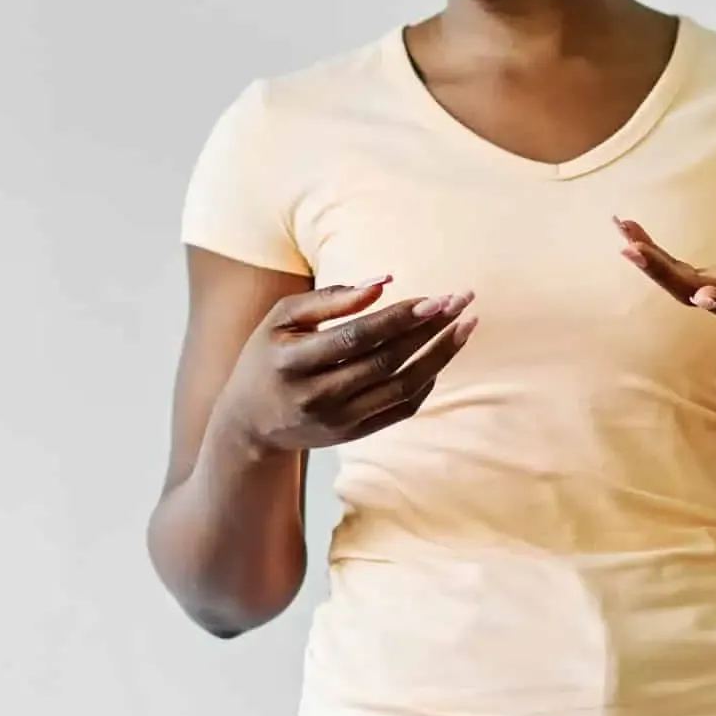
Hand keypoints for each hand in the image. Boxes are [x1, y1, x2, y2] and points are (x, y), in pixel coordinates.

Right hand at [219, 278, 476, 454]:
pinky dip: (427, 380)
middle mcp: (317, 395)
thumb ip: (330, 298)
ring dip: (441, 354)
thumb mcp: (283, 318)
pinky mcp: (355, 434)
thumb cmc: (268, 356)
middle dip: (430, 328)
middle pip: (387, 360)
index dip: (399, 317)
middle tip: (461, 299)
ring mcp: (338, 419)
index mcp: (293, 361)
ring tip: (466, 325)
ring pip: (403, 386)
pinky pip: (403, 407)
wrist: (250, 422)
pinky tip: (442, 353)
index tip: (436, 296)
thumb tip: (384, 281)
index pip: (357, 337)